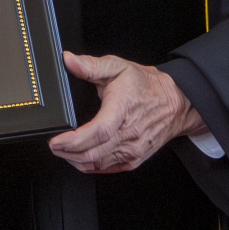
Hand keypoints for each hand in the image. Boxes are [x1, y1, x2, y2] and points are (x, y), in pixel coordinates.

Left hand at [47, 52, 203, 174]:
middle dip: (67, 152)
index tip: (56, 140)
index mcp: (123, 108)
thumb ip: (91, 65)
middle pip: (93, 152)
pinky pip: (106, 169)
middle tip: (53, 144)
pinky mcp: (133, 159)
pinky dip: (88, 166)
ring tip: (62, 150)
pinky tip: (78, 158)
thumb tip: (69, 60)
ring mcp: (132, 149)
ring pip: (98, 164)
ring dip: (75, 160)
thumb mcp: (118, 66)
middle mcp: (129, 133)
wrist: (175, 103)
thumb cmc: (146, 85)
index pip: (99, 131)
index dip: (74, 140)